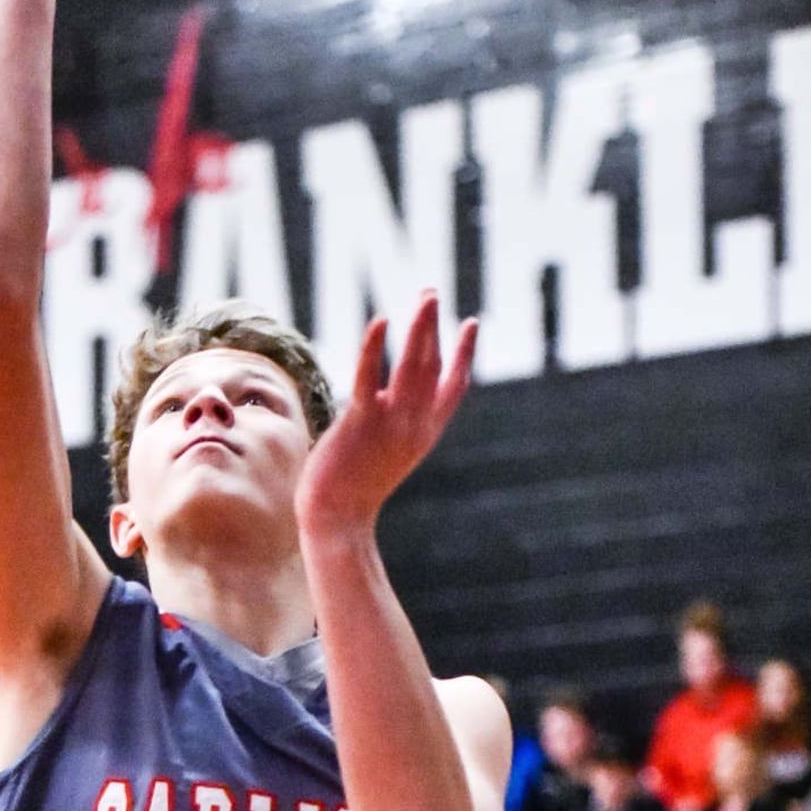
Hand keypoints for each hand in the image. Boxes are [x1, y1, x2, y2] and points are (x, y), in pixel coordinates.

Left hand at [294, 295, 475, 541]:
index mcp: (425, 432)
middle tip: (431, 292)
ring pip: (412, 365)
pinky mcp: (360, 421)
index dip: (465, 353)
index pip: (454, 386)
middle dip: (433, 326)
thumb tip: (384, 397)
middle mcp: (415, 425)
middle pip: (433, 365)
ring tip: (425, 295)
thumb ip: (392, 423)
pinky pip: (370, 376)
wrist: (338, 518)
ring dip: (420, 327)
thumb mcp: (385, 453)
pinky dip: (375, 346)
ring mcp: (390, 423)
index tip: (471, 323)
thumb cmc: (355, 489)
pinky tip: (381, 321)